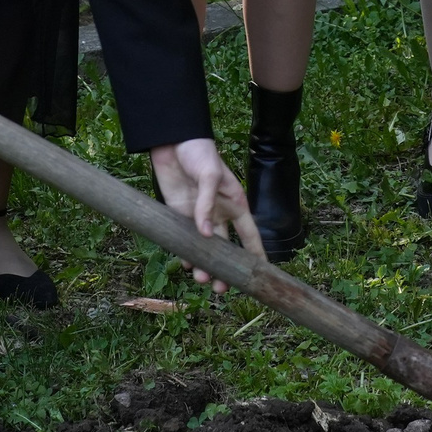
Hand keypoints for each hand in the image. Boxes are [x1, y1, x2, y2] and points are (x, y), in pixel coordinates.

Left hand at [150, 138, 261, 287]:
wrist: (171, 142)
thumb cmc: (199, 153)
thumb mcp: (210, 175)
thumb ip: (207, 204)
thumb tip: (205, 235)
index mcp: (235, 205)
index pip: (250, 235)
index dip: (256, 255)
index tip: (261, 275)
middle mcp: (219, 215)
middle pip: (227, 249)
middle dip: (226, 269)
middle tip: (222, 288)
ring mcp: (199, 217)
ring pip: (206, 249)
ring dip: (205, 266)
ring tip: (201, 279)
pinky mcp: (180, 216)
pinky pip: (185, 241)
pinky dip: (185, 254)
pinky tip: (185, 264)